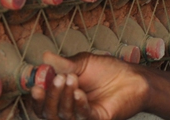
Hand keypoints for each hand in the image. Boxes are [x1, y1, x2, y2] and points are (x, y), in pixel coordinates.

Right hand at [30, 52, 148, 119]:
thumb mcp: (83, 63)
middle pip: (48, 113)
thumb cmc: (107, 70)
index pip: (41, 104)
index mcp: (61, 97)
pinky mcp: (97, 119)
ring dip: (64, 97)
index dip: (37, 98)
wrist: (132, 77)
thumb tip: (44, 57)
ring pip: (63, 115)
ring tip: (72, 78)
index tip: (36, 86)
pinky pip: (83, 116)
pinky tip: (80, 93)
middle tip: (59, 78)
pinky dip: (79, 105)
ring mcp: (82, 117)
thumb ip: (64, 64)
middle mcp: (69, 110)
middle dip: (50, 96)